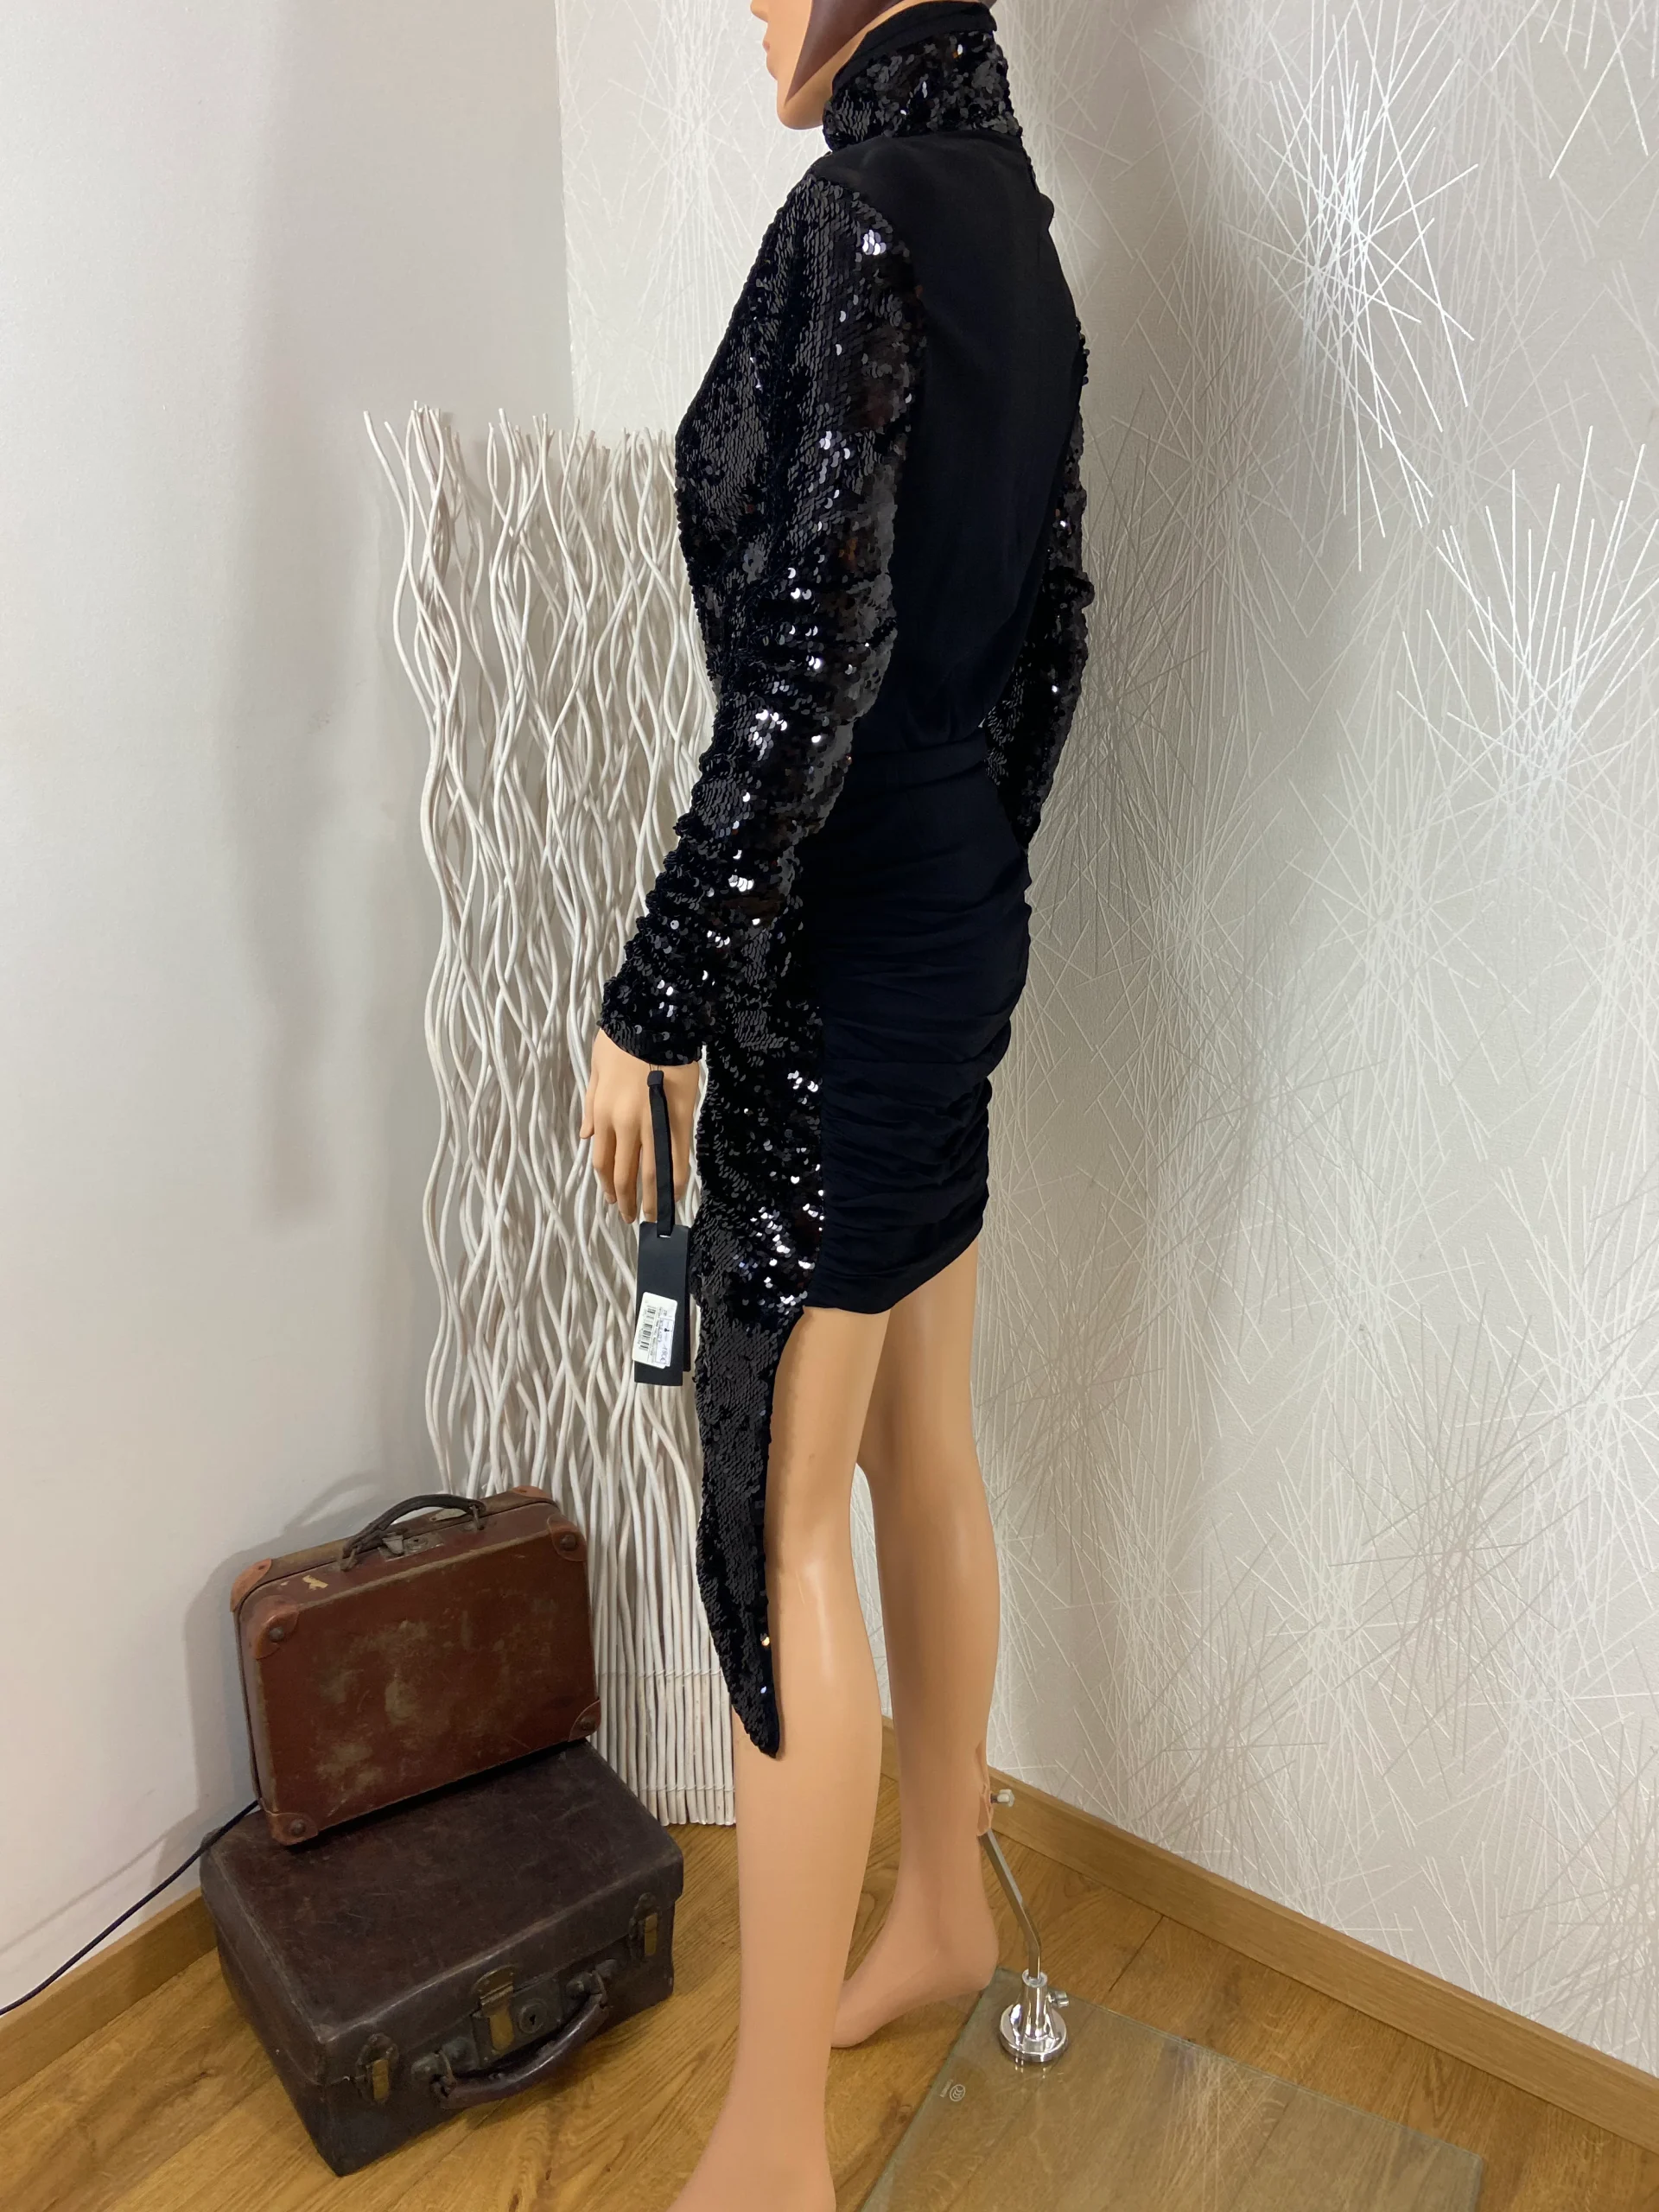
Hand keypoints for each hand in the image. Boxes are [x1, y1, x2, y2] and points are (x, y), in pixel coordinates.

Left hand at [580, 1031, 698, 1224]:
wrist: (654, 1020)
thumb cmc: (621, 1040)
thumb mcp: (596, 1071)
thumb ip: (591, 1106)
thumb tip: (587, 1137)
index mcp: (603, 1114)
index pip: (603, 1160)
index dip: (608, 1184)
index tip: (613, 1199)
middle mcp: (625, 1125)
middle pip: (624, 1173)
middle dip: (626, 1200)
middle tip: (631, 1218)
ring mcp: (653, 1124)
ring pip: (650, 1172)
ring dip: (651, 1198)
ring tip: (654, 1216)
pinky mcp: (679, 1120)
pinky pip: (677, 1157)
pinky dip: (676, 1180)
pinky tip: (677, 1194)